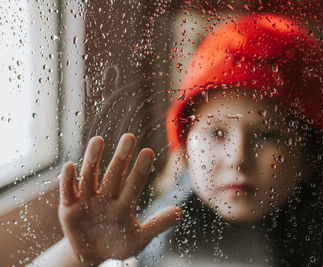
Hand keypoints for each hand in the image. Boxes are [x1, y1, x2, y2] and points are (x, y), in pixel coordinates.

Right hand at [58, 134, 181, 265]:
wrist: (91, 255)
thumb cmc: (118, 243)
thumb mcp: (139, 238)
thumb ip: (158, 224)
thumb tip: (180, 212)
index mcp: (124, 204)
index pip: (134, 184)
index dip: (140, 169)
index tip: (148, 151)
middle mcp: (106, 198)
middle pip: (113, 175)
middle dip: (121, 157)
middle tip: (130, 137)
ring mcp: (87, 201)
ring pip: (89, 176)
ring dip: (93, 159)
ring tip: (98, 140)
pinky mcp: (68, 208)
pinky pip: (68, 192)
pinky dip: (68, 180)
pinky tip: (70, 166)